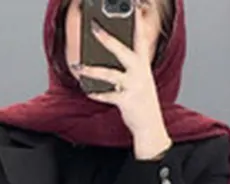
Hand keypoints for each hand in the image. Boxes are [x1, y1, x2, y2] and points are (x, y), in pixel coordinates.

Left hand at [76, 15, 170, 158]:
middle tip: (94, 27)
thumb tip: (104, 53)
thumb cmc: (141, 100)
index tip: (133, 7)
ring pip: (110, 74)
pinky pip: (107, 95)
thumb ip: (128, 64)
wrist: (151, 126)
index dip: (137, 22)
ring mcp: (134, 86)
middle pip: (122, 51)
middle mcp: (140, 72)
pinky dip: (96, 93)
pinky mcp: (127, 101)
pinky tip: (87, 90)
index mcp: (143, 64)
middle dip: (108, 39)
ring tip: (78, 66)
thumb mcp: (139, 78)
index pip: (141, 37)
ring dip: (91, 70)